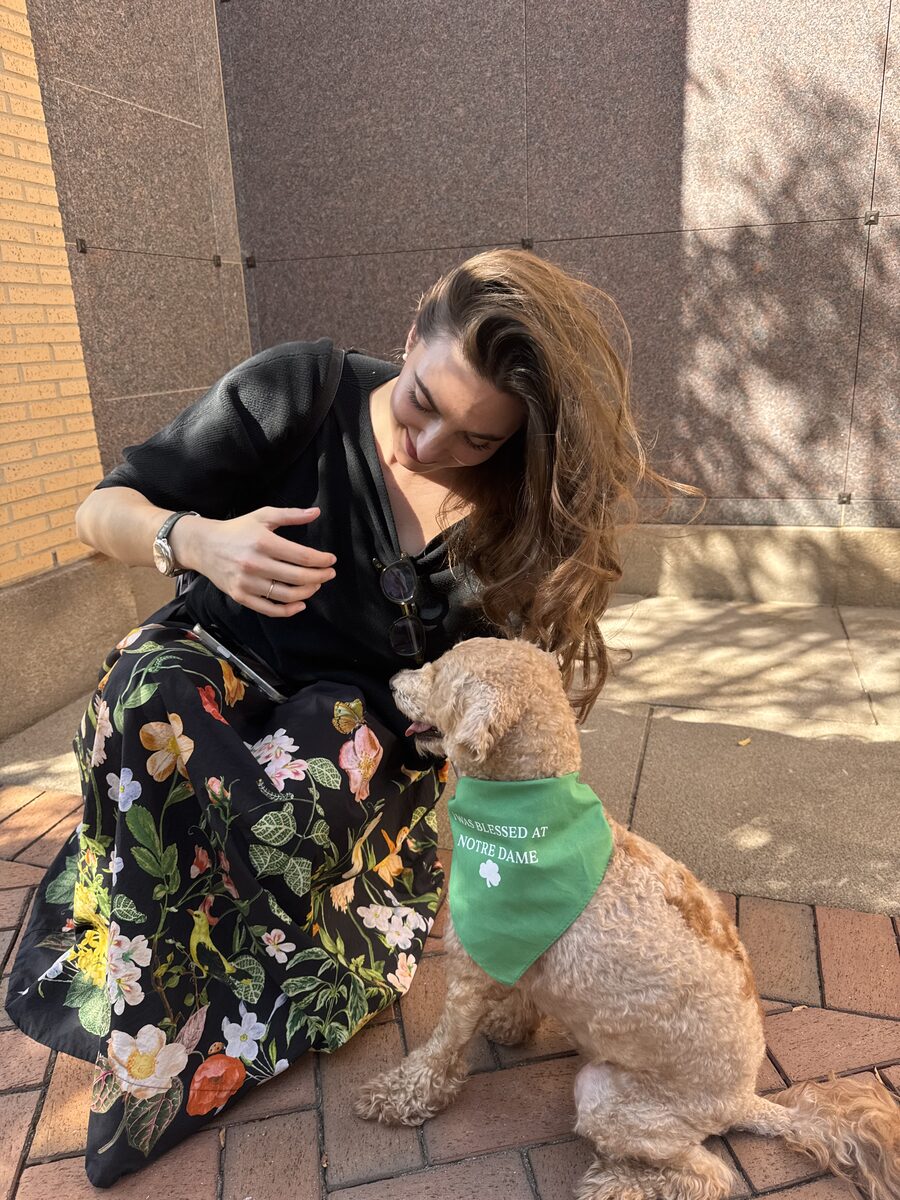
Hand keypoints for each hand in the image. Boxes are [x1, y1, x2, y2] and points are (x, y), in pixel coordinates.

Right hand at [180, 506, 336, 617]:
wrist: (203, 545)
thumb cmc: (236, 530)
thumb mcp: (262, 516)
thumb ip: (291, 515)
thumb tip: (316, 512)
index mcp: (263, 542)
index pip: (302, 556)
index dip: (321, 560)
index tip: (331, 560)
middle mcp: (255, 564)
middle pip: (298, 577)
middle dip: (320, 576)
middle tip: (329, 573)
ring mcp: (247, 583)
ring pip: (287, 595)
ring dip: (308, 592)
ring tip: (316, 584)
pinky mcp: (240, 596)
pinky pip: (270, 609)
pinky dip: (289, 610)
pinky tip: (300, 603)